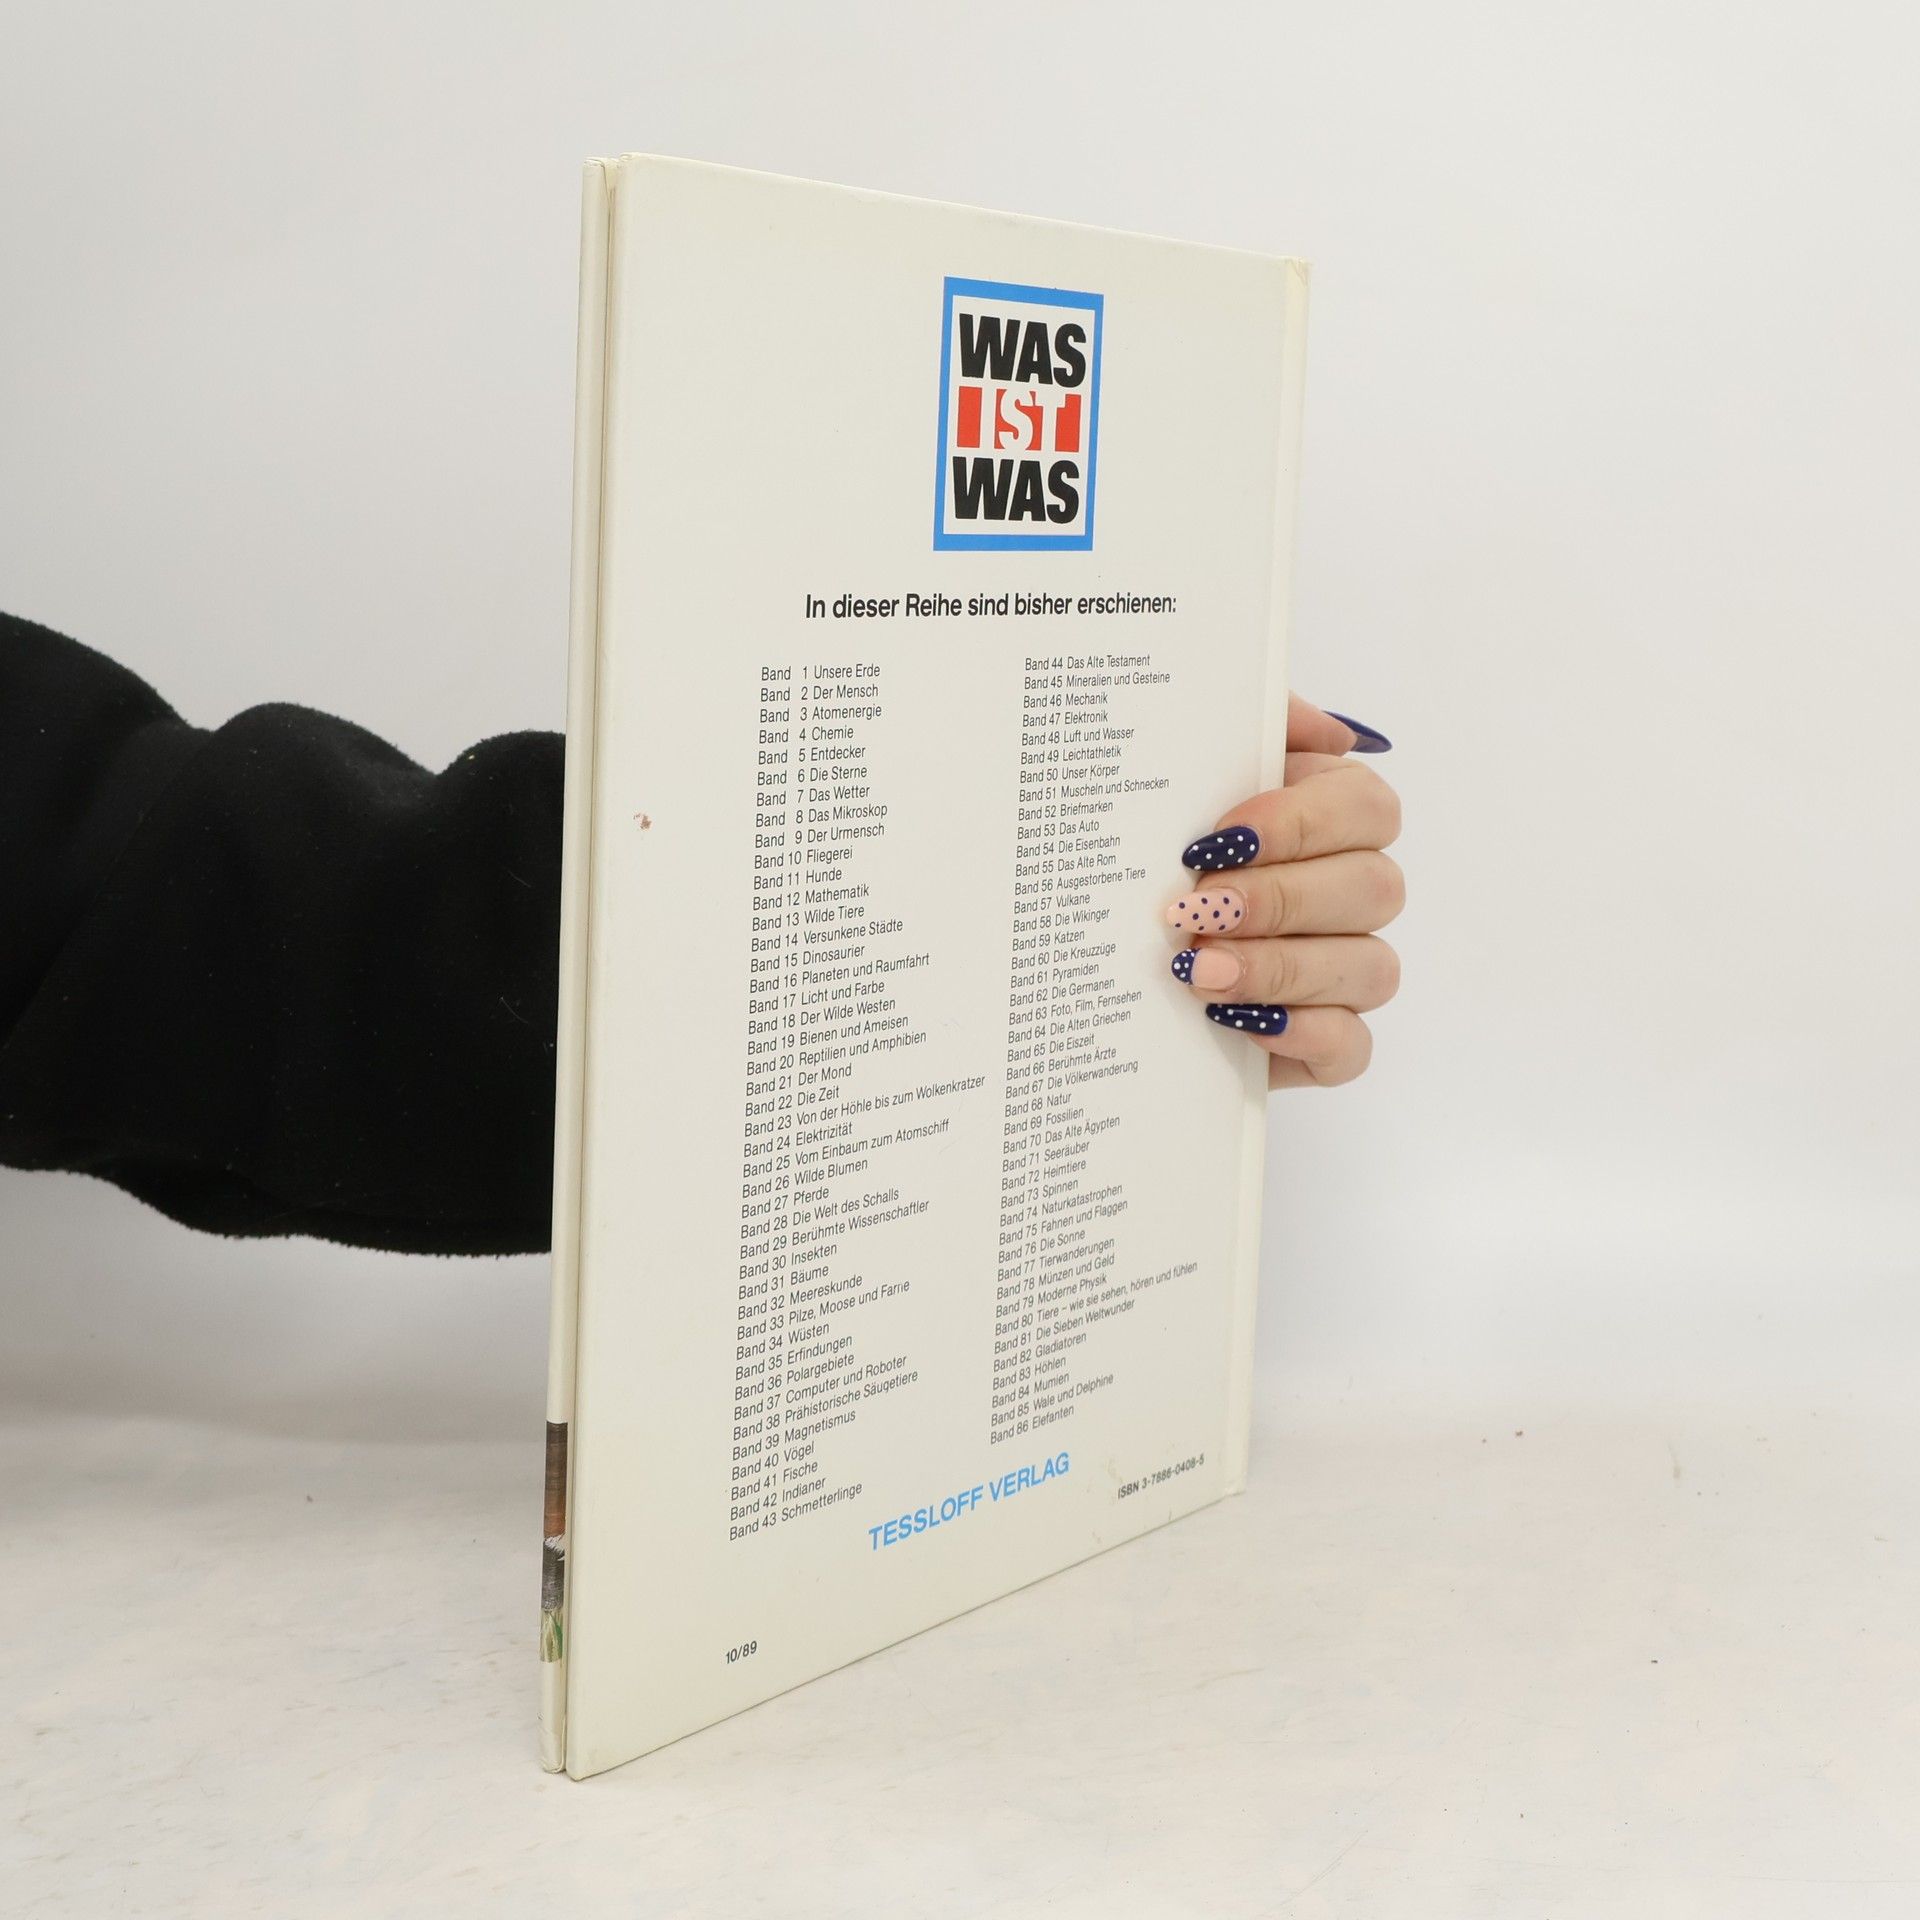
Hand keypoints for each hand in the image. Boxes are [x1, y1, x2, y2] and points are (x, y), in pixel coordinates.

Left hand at [1164, 695, 1401, 1088]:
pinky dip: (1302, 1035)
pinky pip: (1352, 1046)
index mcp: (1333, 817)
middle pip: (1374, 889)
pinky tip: (1236, 1022)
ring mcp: (1348, 969)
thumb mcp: (1188, 765)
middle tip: (1196, 907)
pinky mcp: (1326, 1041)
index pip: (1367, 808)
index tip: (1219, 839)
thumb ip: (1254, 722)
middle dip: (1280, 900)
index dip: (1301, 823)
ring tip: (1197, 970)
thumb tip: (1330, 731)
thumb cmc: (1160, 843)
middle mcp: (1354, 891)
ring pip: (1371, 968)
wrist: (1107, 947)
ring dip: (1281, 968)